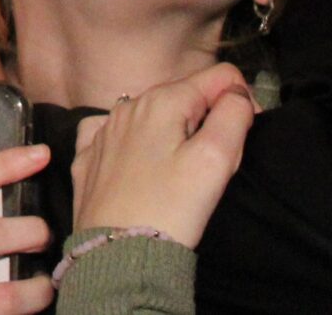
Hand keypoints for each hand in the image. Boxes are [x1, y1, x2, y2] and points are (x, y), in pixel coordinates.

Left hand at [70, 63, 255, 249]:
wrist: (117, 254)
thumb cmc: (171, 208)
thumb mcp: (215, 161)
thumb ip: (233, 116)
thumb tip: (236, 92)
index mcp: (162, 100)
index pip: (218, 77)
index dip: (241, 102)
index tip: (243, 138)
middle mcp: (128, 106)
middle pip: (186, 96)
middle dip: (208, 121)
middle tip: (215, 165)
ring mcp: (103, 130)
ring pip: (155, 116)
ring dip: (176, 134)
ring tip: (182, 174)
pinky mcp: (88, 156)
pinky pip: (120, 135)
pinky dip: (138, 144)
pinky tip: (143, 167)